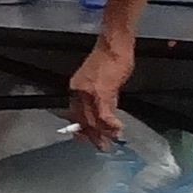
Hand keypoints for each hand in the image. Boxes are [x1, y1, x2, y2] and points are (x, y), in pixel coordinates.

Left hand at [66, 35, 134, 151]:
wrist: (113, 46)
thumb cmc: (110, 59)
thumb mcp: (100, 80)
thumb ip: (100, 95)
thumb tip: (106, 111)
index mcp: (76, 88)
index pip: (75, 113)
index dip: (81, 127)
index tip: (85, 138)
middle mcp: (78, 92)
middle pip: (83, 119)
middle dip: (91, 135)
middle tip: (101, 147)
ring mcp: (89, 93)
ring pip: (93, 119)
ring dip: (102, 134)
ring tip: (109, 144)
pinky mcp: (102, 92)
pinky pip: (104, 114)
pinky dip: (111, 124)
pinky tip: (118, 130)